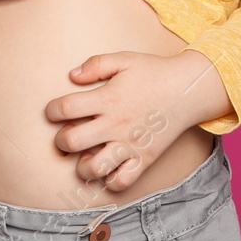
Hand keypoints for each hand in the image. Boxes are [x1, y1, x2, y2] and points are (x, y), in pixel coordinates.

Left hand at [45, 50, 228, 192]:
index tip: (54, 111)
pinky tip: (107, 167)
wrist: (189, 88)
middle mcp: (116, 124)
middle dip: (60, 140)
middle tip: (66, 135)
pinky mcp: (144, 159)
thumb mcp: (124, 59)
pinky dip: (110, 180)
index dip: (51, 111)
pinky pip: (122, 181)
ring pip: (94, 168)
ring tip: (85, 155)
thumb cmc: (154, 72)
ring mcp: (130, 144)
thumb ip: (96, 64)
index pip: (66, 108)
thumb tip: (72, 76)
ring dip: (81, 165)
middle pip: (72, 142)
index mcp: (108, 98)